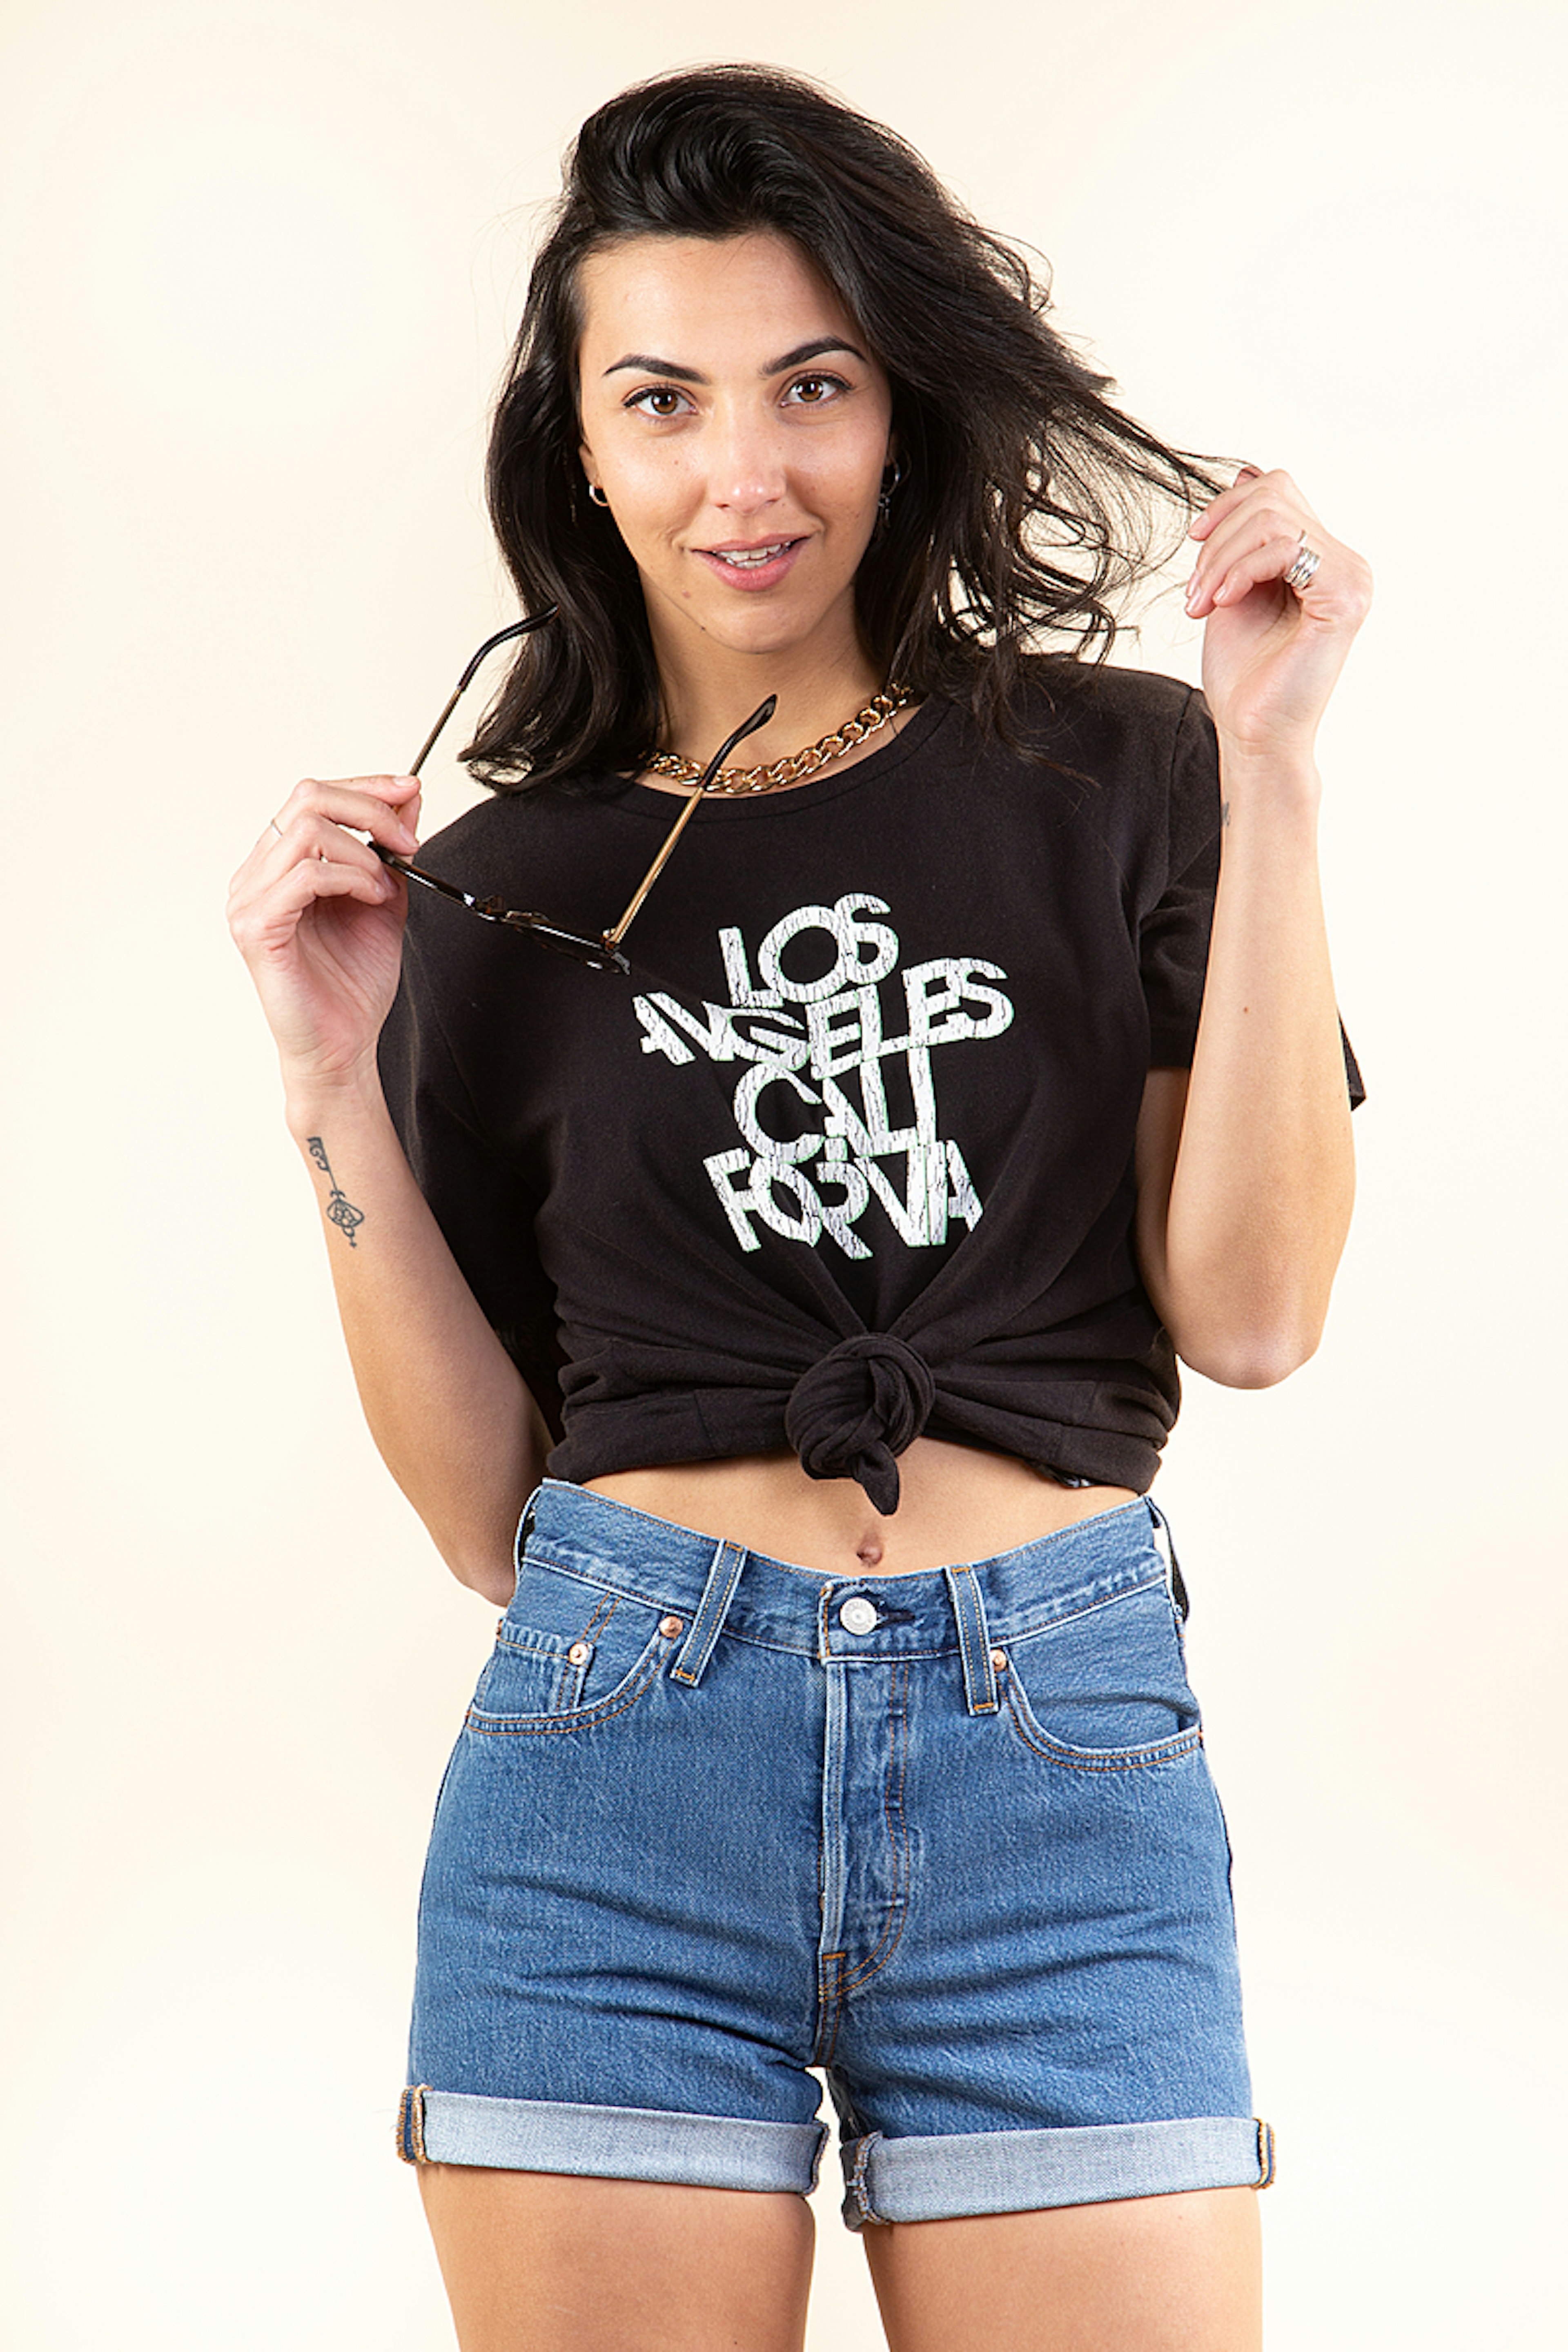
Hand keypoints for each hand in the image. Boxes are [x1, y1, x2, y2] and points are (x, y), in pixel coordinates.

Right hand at [226, 773, 420, 1091]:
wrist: (343, 1046)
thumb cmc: (353, 983)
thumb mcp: (384, 899)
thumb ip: (390, 850)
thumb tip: (407, 798)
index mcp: (279, 865)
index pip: (311, 797)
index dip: (364, 786)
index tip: (409, 790)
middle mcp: (256, 875)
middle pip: (306, 799)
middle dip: (369, 809)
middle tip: (406, 841)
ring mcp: (249, 899)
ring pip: (306, 832)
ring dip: (361, 854)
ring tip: (381, 889)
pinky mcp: (256, 928)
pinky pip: (304, 876)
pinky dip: (348, 879)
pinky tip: (369, 901)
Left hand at [1185, 468, 1371, 761]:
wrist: (1253, 733)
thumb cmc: (1245, 673)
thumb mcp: (1233, 587)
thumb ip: (1242, 538)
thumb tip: (1245, 474)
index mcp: (1322, 559)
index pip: (1275, 491)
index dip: (1226, 508)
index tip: (1195, 550)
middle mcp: (1346, 562)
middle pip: (1272, 494)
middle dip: (1218, 537)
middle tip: (1196, 591)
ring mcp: (1351, 577)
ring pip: (1272, 517)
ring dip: (1220, 559)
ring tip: (1202, 603)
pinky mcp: (1345, 596)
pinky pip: (1285, 547)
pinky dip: (1239, 570)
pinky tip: (1223, 603)